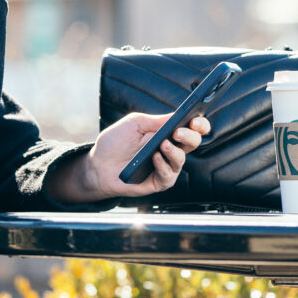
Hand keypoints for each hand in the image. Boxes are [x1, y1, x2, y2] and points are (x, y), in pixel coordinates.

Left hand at [83, 112, 209, 198]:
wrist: (98, 165)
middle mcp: (170, 149)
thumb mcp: (134, 124)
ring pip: (181, 160)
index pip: (191, 127)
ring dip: (173, 152)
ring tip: (162, 144)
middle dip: (190, 136)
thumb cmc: (116, 142)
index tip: (195, 120)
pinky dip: (163, 166)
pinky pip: (168, 176)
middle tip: (178, 132)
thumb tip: (177, 115)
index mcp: (167, 132)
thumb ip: (156, 120)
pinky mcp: (158, 182)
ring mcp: (165, 166)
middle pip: (193, 142)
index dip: (199, 123)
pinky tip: (154, 158)